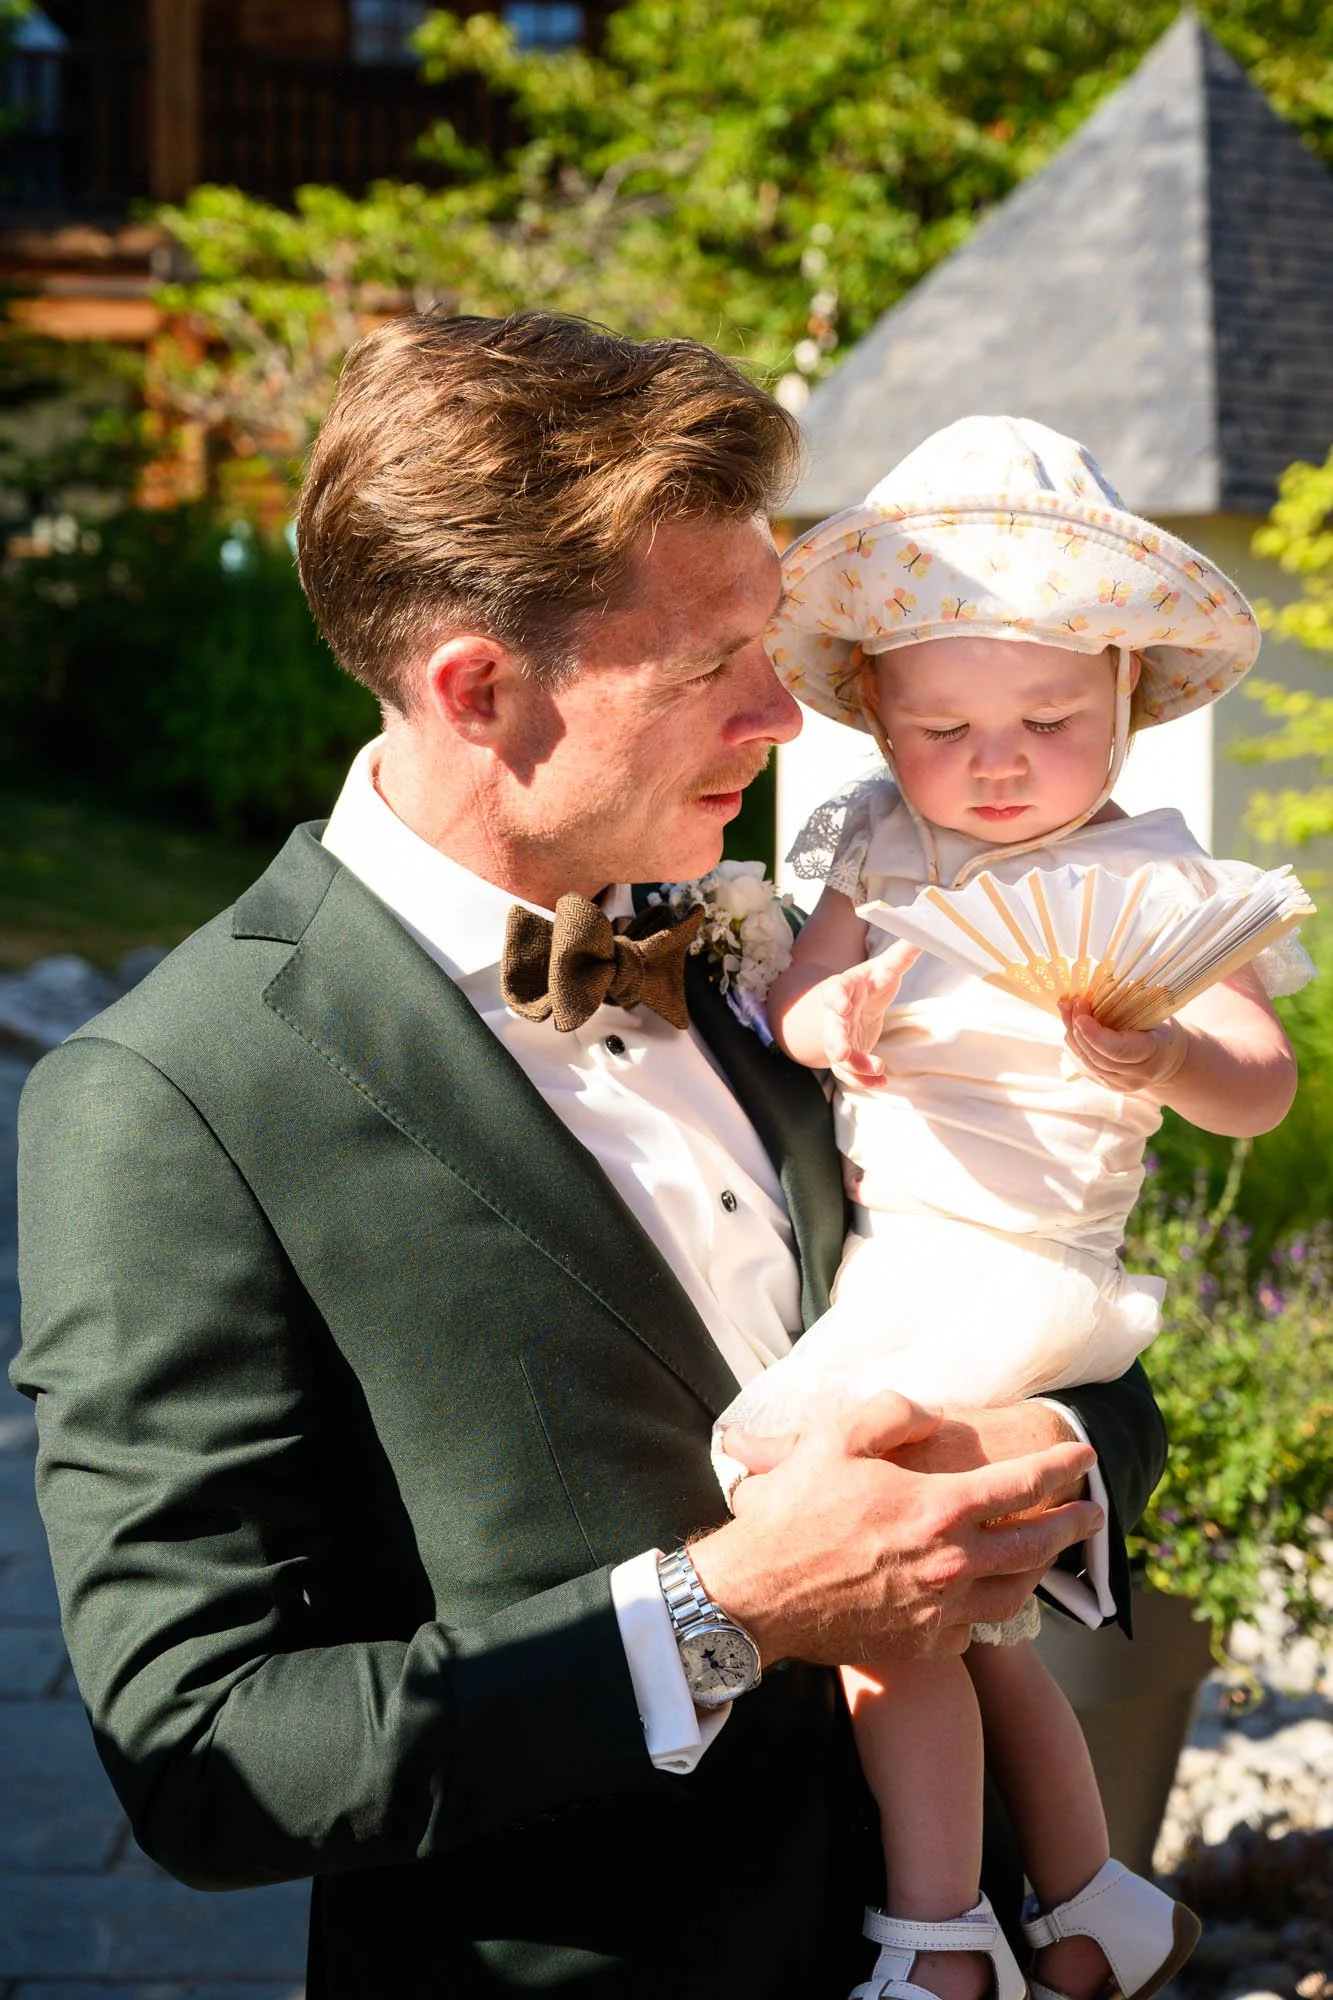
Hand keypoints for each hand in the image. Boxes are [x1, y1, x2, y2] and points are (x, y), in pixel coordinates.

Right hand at [690, 1392, 1100, 1669]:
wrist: (757, 1595)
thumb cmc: (792, 1512)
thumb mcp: (835, 1438)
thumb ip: (893, 1413)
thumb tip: (932, 1414)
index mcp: (939, 1508)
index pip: (1025, 1484)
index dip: (1063, 1468)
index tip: (1084, 1456)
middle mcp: (953, 1564)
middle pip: (1037, 1545)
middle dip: (1074, 1525)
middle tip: (1094, 1512)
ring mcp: (940, 1611)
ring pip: (1015, 1594)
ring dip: (1039, 1571)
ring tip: (1045, 1555)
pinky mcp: (922, 1644)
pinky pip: (972, 1629)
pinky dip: (984, 1608)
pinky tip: (980, 1596)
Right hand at [823, 942, 919, 1089]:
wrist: (855, 1003)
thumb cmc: (870, 984)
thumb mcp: (885, 969)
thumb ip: (901, 955)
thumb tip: (922, 935)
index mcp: (844, 989)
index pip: (835, 991)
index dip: (836, 998)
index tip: (844, 1005)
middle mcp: (836, 1016)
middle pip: (830, 1031)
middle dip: (835, 1043)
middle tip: (842, 1054)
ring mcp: (839, 1038)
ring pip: (838, 1058)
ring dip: (855, 1068)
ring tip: (878, 1069)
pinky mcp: (846, 1057)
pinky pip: (850, 1073)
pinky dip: (864, 1081)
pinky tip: (882, 1083)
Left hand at [1061, 999, 1188, 1094]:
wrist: (1169, 1059)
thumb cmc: (1159, 1028)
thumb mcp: (1153, 1012)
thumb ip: (1128, 1004)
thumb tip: (1096, 985)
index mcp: (1153, 1052)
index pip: (1118, 1050)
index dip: (1094, 1034)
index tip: (1080, 1013)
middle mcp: (1136, 1075)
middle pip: (1097, 1056)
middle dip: (1078, 1029)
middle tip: (1069, 1003)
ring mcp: (1121, 1084)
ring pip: (1087, 1062)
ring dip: (1072, 1036)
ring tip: (1066, 1010)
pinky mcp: (1109, 1086)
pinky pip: (1085, 1066)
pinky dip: (1074, 1046)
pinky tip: (1070, 1028)